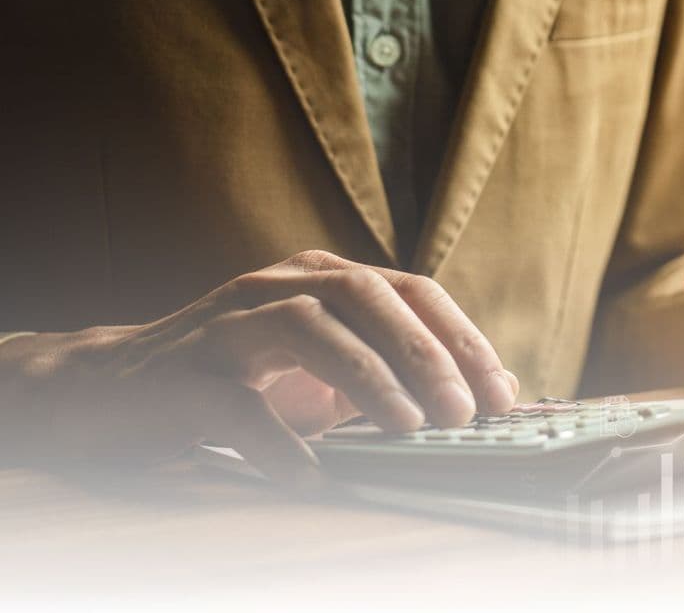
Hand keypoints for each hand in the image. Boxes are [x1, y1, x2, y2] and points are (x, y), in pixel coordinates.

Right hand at [0, 250, 517, 486]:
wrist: (110, 391)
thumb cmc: (238, 380)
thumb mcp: (327, 372)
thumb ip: (398, 373)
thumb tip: (492, 394)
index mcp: (324, 279)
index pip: (414, 292)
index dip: (463, 339)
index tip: (501, 394)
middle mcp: (280, 284)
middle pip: (369, 296)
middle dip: (425, 355)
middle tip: (461, 414)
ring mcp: (228, 322)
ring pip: (308, 324)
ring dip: (367, 377)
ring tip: (406, 428)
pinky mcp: (182, 372)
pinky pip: (237, 403)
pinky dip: (277, 442)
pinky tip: (309, 476)